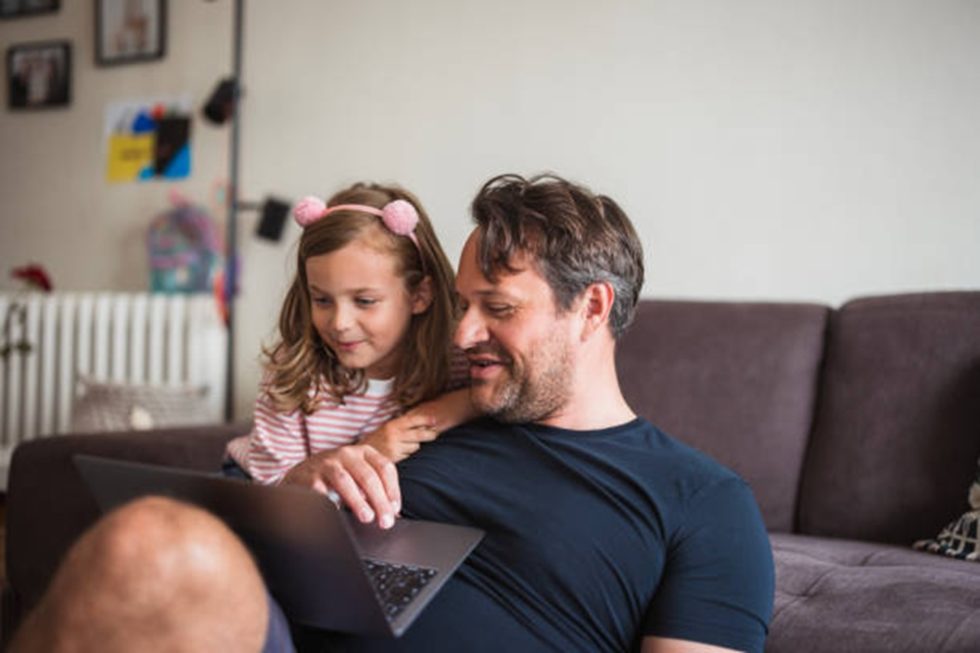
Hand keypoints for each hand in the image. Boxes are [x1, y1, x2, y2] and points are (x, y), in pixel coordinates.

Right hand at [281, 444, 400, 528]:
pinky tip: (338, 515)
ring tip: (367, 517)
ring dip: (358, 501)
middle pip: (368, 476)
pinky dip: (330, 504)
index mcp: (363, 453)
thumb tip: (392, 514)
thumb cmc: (336, 478)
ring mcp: (326, 464)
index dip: (393, 490)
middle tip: (385, 522)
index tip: (395, 510)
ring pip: (345, 481)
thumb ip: (374, 491)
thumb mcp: (358, 476)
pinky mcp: (309, 477)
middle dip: (380, 500)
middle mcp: (346, 454)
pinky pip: (321, 491)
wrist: (300, 475)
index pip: (385, 468)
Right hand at [360, 413, 437, 462]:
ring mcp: (394, 447)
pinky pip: (409, 456)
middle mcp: (394, 435)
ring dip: (414, 446)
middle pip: (419, 434)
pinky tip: (399, 453)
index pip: (413, 420)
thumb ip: (403, 426)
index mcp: (392, 425)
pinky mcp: (395, 459)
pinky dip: (407, 455)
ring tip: (405, 445)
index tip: (435, 421)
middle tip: (434, 434)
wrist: (359, 455)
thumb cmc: (377, 440)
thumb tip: (425, 424)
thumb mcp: (387, 428)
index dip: (425, 420)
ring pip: (415, 447)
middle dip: (429, 435)